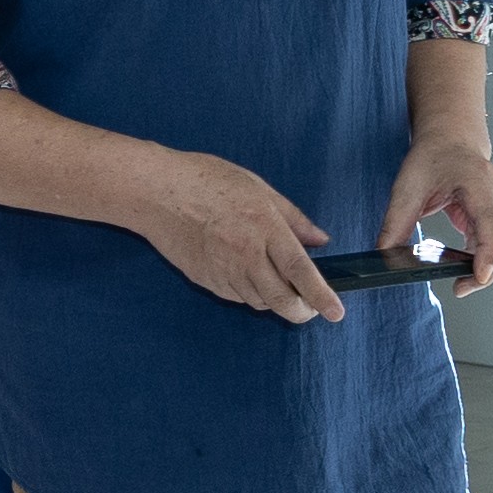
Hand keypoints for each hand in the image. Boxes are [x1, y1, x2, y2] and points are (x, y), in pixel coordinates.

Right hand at [135, 148, 342, 323]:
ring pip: (258, 301)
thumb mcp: (258, 188)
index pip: (300, 271)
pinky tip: (245, 273)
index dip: (321, 296)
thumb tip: (319, 240)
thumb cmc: (205, 180)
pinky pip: (235, 295)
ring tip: (274, 280)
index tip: (336, 313)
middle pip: (280, 299)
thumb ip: (293, 217)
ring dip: (272, 299)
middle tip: (309, 309)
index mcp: (265, 227)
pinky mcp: (205, 279)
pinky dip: (247, 292)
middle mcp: (246, 254)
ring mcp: (223, 270)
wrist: (156, 192)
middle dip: (300, 312)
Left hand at [384, 131, 492, 291]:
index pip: (490, 219)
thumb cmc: (430, 159)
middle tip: (461, 288)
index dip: (487, 250)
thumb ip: (396, 221)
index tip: (479, 275)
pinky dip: (486, 258)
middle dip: (490, 268)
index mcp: (477, 180)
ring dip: (491, 267)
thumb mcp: (406, 186)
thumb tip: (385, 255)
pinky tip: (466, 268)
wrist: (450, 139)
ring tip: (462, 284)